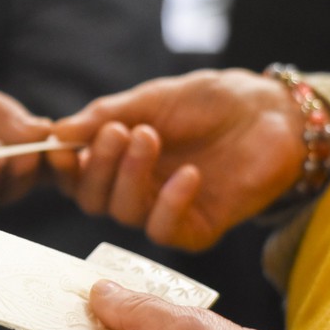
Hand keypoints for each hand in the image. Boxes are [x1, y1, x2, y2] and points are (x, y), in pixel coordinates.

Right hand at [49, 69, 305, 249]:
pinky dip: (170, 202)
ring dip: (131, 176)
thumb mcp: (151, 99)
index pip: (76, 176)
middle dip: (98, 167)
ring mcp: (163, 210)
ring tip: (150, 137)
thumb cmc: (210, 101)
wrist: (273, 112)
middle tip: (118, 132)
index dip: (62, 168)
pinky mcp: (195, 229)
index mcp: (118, 160)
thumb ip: (104, 116)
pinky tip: (188, 173)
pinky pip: (164, 230)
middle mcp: (135, 188)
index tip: (56, 148)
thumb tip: (58, 132)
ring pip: (124, 214)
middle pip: (93, 200)